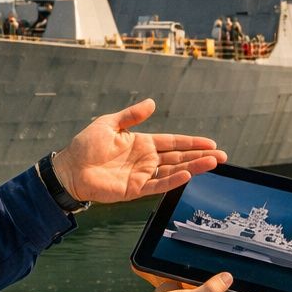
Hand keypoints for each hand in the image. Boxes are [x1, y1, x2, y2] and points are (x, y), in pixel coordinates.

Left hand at [51, 98, 225, 203]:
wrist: (69, 169)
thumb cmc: (85, 145)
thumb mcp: (109, 123)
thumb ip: (132, 115)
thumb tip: (152, 103)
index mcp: (142, 143)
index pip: (173, 142)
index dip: (192, 142)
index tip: (211, 143)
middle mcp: (146, 159)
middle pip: (179, 157)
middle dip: (200, 156)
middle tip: (222, 156)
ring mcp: (142, 175)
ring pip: (174, 171)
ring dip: (194, 167)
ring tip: (214, 163)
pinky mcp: (135, 189)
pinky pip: (158, 184)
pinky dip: (173, 180)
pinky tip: (188, 175)